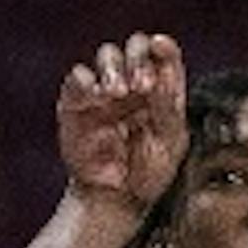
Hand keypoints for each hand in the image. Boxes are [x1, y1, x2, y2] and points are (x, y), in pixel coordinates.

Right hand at [57, 32, 187, 218]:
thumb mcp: (169, 143)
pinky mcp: (77, 102)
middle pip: (136, 46)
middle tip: (141, 86)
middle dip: (138, 58)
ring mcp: (105, 91)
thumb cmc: (148, 173)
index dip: (163, 46)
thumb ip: (167, 108)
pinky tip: (97, 94)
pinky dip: (86, 79)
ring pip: (108, 54)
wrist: (115, 201)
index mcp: (162, 89)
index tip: (160, 46)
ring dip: (114, 67)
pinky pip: (78, 76)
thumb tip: (161, 73)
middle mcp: (134, 83)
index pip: (164, 54)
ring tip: (118, 93)